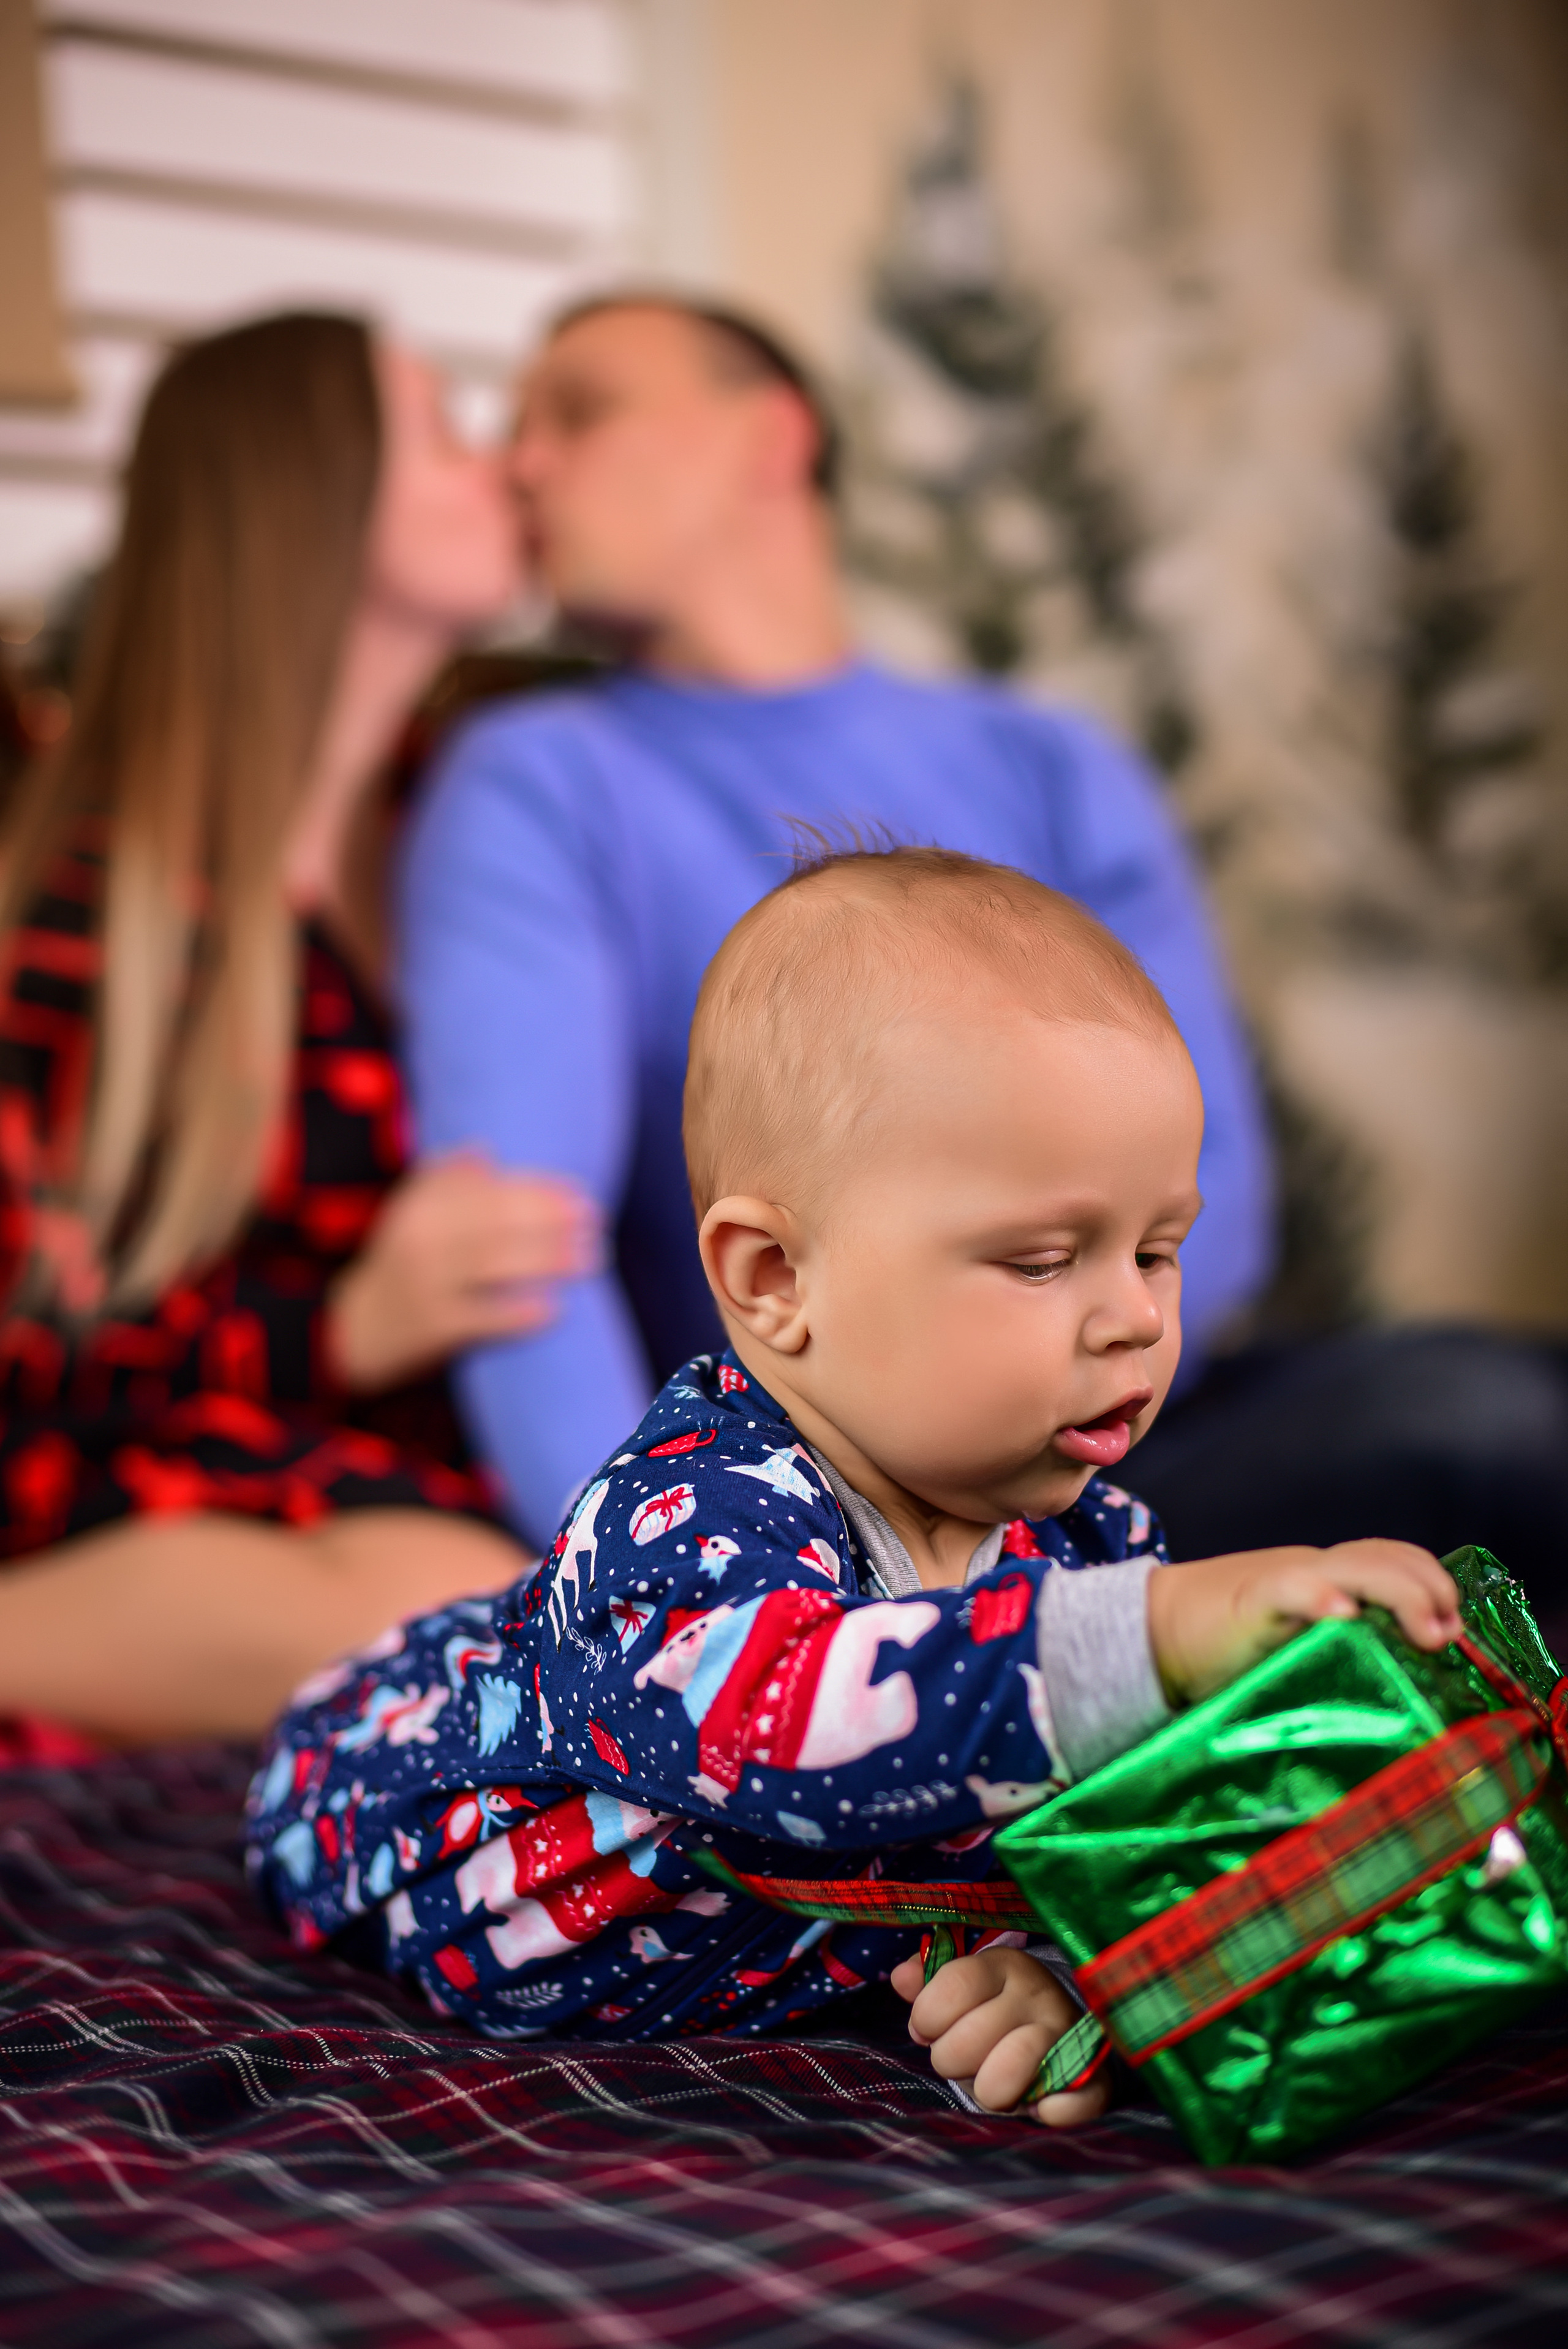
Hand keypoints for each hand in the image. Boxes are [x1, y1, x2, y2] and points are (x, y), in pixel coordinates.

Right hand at [326, 1151, 599, 1391]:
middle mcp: (420, 1238)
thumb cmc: (401, 1265)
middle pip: (498, 1222)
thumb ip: (444, 1183)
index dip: (538, 1189)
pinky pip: (483, 1317)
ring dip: (549, 1260)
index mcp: (420, 1205)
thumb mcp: (410, 1217)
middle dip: (553, 1221)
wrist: (355, 1328)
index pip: (489, 1189)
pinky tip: (554, 1308)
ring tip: (589, 1259)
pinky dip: (520, 1314)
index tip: (578, 1193)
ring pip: (496, 1265)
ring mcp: (426, 1282)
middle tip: (595, 1224)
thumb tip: (483, 1153)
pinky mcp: (433, 1325)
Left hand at [891, 1944, 1108, 2128]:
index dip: (928, 2016)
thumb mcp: (963, 1989)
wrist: (1065, 2037)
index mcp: (1005, 1965)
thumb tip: (903, 1977)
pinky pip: (1070, 2103)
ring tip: (993, 2084)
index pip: (953, 1985)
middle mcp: (1039, 1994)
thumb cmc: (996, 2015)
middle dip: (951, 2060)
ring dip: (990, 2091)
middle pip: (966, 2040)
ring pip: (1007, 2073)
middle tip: (965, 2059)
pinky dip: (1050, 2111)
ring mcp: (1069, 2035)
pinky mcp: (1095, 2079)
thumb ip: (929, 1982)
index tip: (927, 2029)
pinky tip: (1039, 2106)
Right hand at [1147, 1539, 1461, 1706]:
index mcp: (1327, 1578)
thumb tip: (1400, 1694)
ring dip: (1401, 1593)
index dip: (1432, 1586)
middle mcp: (1314, 1570)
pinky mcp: (1253, 1600)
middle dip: (1429, 1590)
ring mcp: (1286, 1580)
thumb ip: (1339, 1653)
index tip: (1453, 1630)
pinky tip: (1342, 1615)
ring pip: (1357, 1566)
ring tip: (1425, 1630)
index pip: (1394, 1560)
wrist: (1153, 1629)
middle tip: (1444, 1636)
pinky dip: (1321, 1598)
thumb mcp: (1294, 1646)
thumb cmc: (1225, 1649)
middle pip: (1387, 1557)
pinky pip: (1293, 1589)